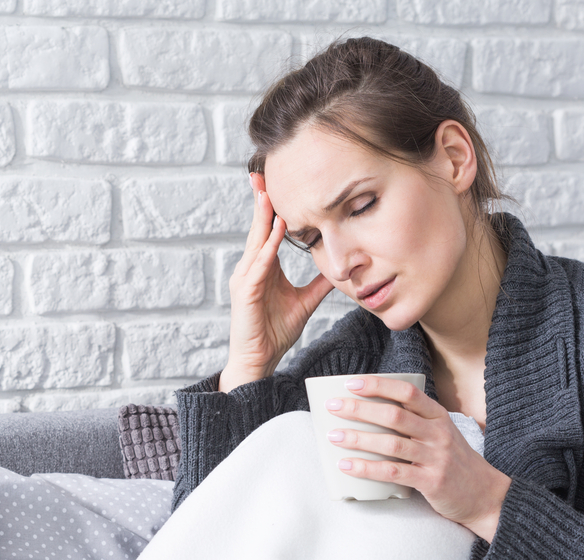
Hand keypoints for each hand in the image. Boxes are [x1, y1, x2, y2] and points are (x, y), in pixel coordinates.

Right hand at [220, 173, 333, 391]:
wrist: (258, 360)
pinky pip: (258, 265)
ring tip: (269, 194)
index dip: (272, 207)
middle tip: (263, 173)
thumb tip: (339, 266)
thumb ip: (319, 283)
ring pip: (256, 241)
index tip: (277, 183)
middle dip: (260, 201)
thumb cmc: (274, 332)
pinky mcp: (244, 293)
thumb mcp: (305, 302)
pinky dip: (267, 248)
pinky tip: (276, 233)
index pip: (267, 230)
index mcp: (262, 267)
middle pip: (257, 228)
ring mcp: (244, 279)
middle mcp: (250, 268)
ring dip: (263, 218)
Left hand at [326, 375, 510, 541]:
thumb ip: (414, 422)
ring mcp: (436, 457)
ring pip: (390, 443)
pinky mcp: (431, 481)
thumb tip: (368, 413)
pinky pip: (393, 472)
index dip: (377, 386)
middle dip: (359, 409)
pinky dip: (367, 468)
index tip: (351, 383)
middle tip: (333, 407)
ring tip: (334, 436)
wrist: (486, 496)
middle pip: (394, 415)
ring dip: (358, 439)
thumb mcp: (441, 434)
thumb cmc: (454, 461)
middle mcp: (438, 433)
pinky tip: (347, 465)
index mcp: (438, 416)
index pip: (406, 392)